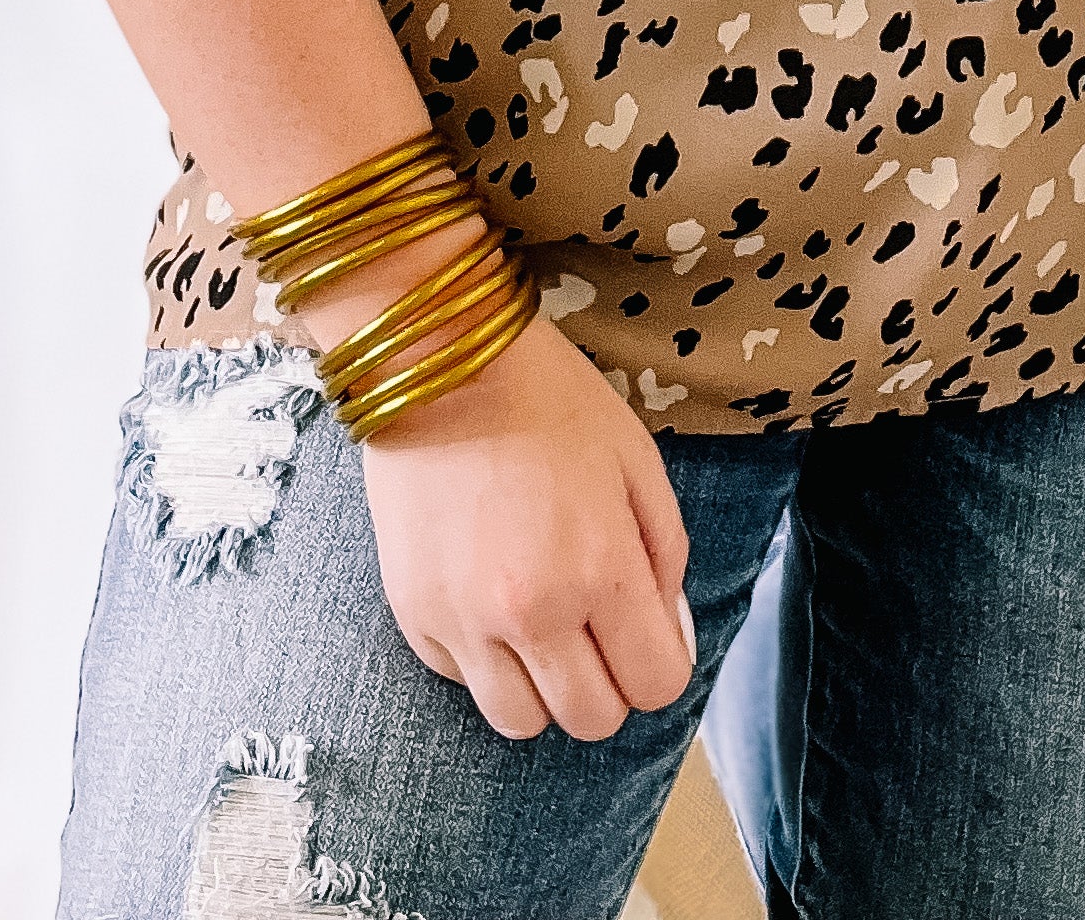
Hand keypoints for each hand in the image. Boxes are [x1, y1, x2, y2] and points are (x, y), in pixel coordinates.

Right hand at [353, 297, 697, 741]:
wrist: (438, 361)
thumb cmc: (549, 400)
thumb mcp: (636, 461)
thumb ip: (666, 556)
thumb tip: (671, 633)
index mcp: (600, 570)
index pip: (655, 686)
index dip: (659, 662)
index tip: (647, 630)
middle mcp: (531, 613)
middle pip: (591, 720)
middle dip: (608, 684)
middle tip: (597, 627)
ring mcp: (464, 621)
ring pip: (521, 722)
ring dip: (543, 687)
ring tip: (541, 624)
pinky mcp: (413, 615)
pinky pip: (463, 681)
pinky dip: (484, 658)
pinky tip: (488, 595)